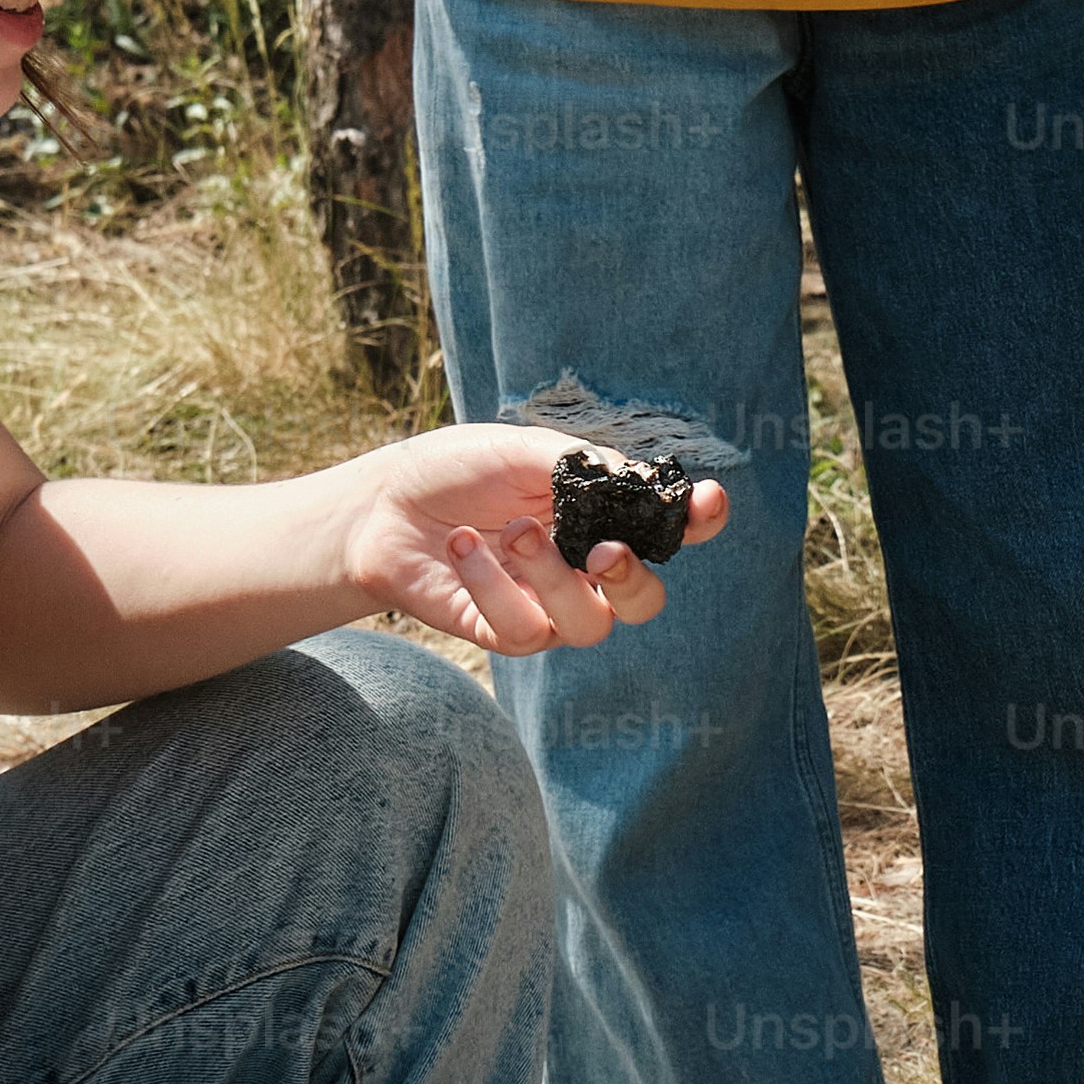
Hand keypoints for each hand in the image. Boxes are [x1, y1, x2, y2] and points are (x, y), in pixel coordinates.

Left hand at [334, 425, 721, 656]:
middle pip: (644, 601)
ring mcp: (546, 606)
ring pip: (589, 625)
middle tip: (604, 551)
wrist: (378, 506)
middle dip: (634, 579)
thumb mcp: (520, 451)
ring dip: (554, 579)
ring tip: (515, 534)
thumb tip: (634, 480)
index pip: (668, 530)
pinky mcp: (504, 632)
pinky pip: (522, 630)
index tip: (704, 502)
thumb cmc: (453, 472)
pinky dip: (491, 584)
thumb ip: (579, 466)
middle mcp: (584, 569)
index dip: (698, 522)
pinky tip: (460, 544)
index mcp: (599, 518)